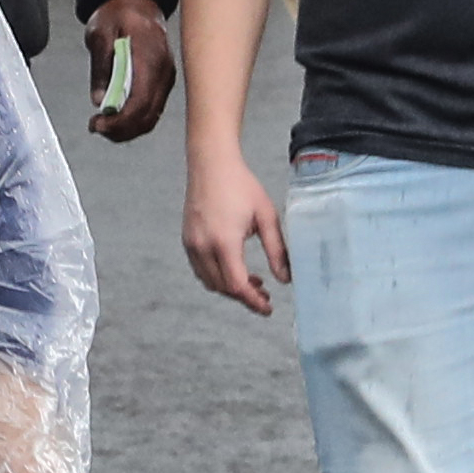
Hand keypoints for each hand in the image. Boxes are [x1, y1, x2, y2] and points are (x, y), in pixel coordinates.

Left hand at [80, 0, 175, 143]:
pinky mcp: (162, 82)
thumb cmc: (119, 13)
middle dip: (121, 130)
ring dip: (127, 129)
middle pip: (148, 116)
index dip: (119, 121)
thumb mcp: (100, 34)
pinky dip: (134, 119)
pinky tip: (116, 117)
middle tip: (96, 127)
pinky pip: (152, 109)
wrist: (136, 1)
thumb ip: (100, 68)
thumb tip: (100, 100)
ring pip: (152, 117)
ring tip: (103, 125)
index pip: (140, 102)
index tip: (98, 124)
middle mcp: (163, 71)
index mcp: (149, 58)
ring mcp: (165, 78)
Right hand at [183, 140, 289, 314]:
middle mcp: (203, 247)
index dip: (253, 301)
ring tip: (253, 282)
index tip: (267, 308)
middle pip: (223, 288)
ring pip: (210, 282)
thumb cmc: (241, 185)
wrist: (212, 164)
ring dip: (230, 288)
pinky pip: (201, 270)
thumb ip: (277, 250)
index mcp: (224, 242)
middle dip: (244, 296)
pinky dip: (217, 276)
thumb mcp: (266, 217)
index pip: (237, 285)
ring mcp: (192, 244)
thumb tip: (285, 278)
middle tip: (265, 295)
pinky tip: (234, 268)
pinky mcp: (187, 240)